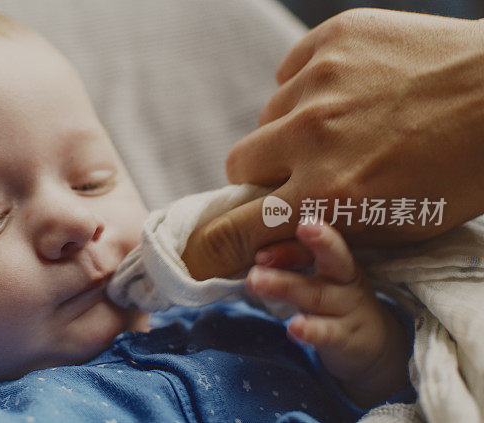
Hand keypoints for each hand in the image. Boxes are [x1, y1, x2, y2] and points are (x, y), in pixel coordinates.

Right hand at [182, 9, 483, 278]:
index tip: (205, 247)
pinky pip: (291, 72)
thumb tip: (266, 248)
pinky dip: (309, 87)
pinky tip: (349, 90)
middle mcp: (313, 137)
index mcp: (329, 194)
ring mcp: (320, 81)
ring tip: (341, 124)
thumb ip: (325, 237)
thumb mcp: (400, 229)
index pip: (235, 229)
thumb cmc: (462, 169)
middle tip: (298, 170)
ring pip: (267, 116)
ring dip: (290, 128)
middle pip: (238, 164)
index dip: (213, 243)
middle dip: (261, 174)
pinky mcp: (332, 38)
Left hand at [245, 222, 409, 406]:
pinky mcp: (346, 338)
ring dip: (284, 286)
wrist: (372, 343)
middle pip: (332, 257)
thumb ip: (287, 257)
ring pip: (317, 294)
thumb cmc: (333, 299)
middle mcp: (345, 279)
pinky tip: (293, 328)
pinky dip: (311, 330)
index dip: (291, 237)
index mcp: (336, 258)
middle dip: (314, 242)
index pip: (315, 239)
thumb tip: (241, 242)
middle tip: (276, 237)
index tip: (266, 233)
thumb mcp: (317, 276)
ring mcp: (347, 309)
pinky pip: (328, 333)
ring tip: (255, 281)